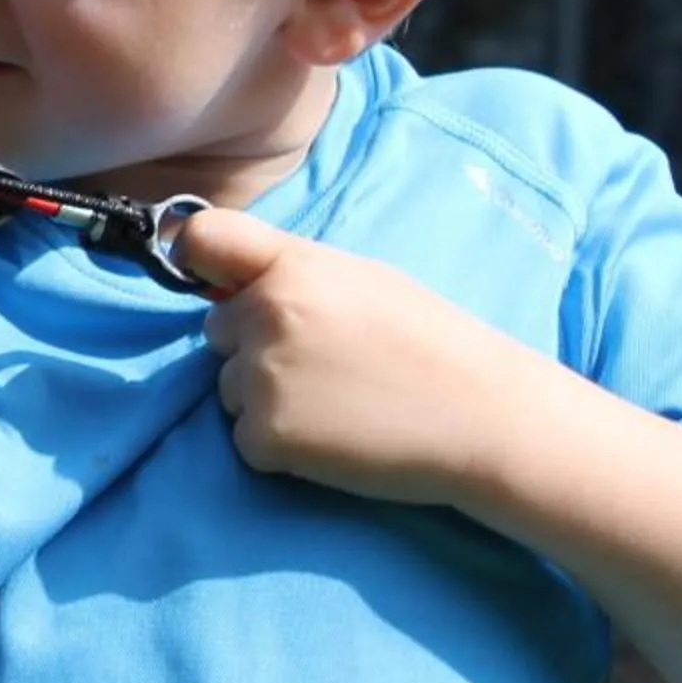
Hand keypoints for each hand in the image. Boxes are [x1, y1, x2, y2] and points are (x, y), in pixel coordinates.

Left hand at [178, 207, 552, 507]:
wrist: (485, 418)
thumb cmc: (431, 344)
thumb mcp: (362, 282)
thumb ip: (291, 275)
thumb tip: (226, 280)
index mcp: (292, 267)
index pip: (204, 237)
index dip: (196, 256)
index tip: (204, 274)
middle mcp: (265, 314)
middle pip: (217, 329)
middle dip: (252, 346)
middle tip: (324, 364)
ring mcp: (262, 377)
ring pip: (229, 388)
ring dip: (266, 399)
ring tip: (339, 402)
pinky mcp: (266, 436)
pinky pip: (246, 438)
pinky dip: (278, 445)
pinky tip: (334, 437)